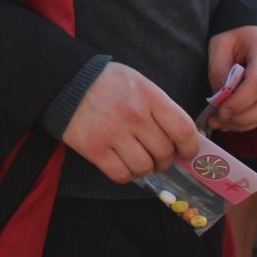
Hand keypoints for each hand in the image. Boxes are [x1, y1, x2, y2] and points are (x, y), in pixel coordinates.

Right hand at [61, 63, 197, 183]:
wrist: (66, 81)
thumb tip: (182, 140)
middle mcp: (133, 114)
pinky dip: (126, 174)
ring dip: (146, 168)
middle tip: (159, 157)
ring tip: (139, 159)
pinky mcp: (93, 148)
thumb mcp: (139, 83)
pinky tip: (122, 162)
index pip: (183, 130)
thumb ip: (160, 108)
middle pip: (164, 152)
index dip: (190, 147)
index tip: (186, 152)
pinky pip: (121, 175)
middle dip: (165, 160)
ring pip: (144, 167)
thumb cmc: (108, 83)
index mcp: (148, 95)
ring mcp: (112, 133)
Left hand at [206, 26, 256, 131]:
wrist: (254, 29)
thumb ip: (218, 71)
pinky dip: (250, 121)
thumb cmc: (235, 34)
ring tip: (221, 123)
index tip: (220, 110)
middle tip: (217, 121)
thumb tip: (220, 99)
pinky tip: (232, 121)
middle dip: (242, 117)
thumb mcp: (219, 45)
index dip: (239, 102)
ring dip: (245, 122)